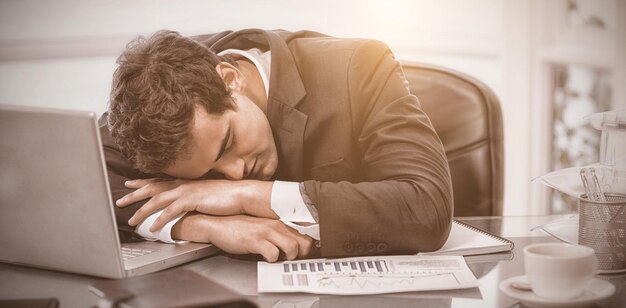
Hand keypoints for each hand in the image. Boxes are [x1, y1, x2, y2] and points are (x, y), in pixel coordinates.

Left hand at [117, 178, 275, 230]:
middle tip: (120, 201)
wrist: (241, 194)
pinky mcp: (191, 201)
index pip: (160, 181)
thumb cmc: (227, 195)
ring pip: (157, 200)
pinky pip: (171, 211)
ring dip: (142, 211)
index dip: (143, 183)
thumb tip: (187, 201)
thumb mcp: (206, 192)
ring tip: (132, 220)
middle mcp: (183, 184)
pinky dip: (159, 220)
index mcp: (186, 182)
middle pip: (153, 188)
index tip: (130, 183)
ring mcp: (186, 192)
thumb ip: (194, 195)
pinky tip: (153, 228)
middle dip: (135, 194)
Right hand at [172, 213, 313, 261]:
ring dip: (289, 258)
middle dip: (303, 255)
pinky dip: (272, 260)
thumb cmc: (240, 229)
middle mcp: (277, 225)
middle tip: (292, 260)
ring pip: (293, 248)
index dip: (308, 248)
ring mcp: (267, 232)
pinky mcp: (256, 240)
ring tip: (279, 259)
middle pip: (306, 242)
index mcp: (280, 222)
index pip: (306, 234)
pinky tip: (265, 258)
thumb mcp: (263, 228)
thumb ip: (278, 235)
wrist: (218, 225)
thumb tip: (294, 248)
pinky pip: (273, 254)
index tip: (303, 255)